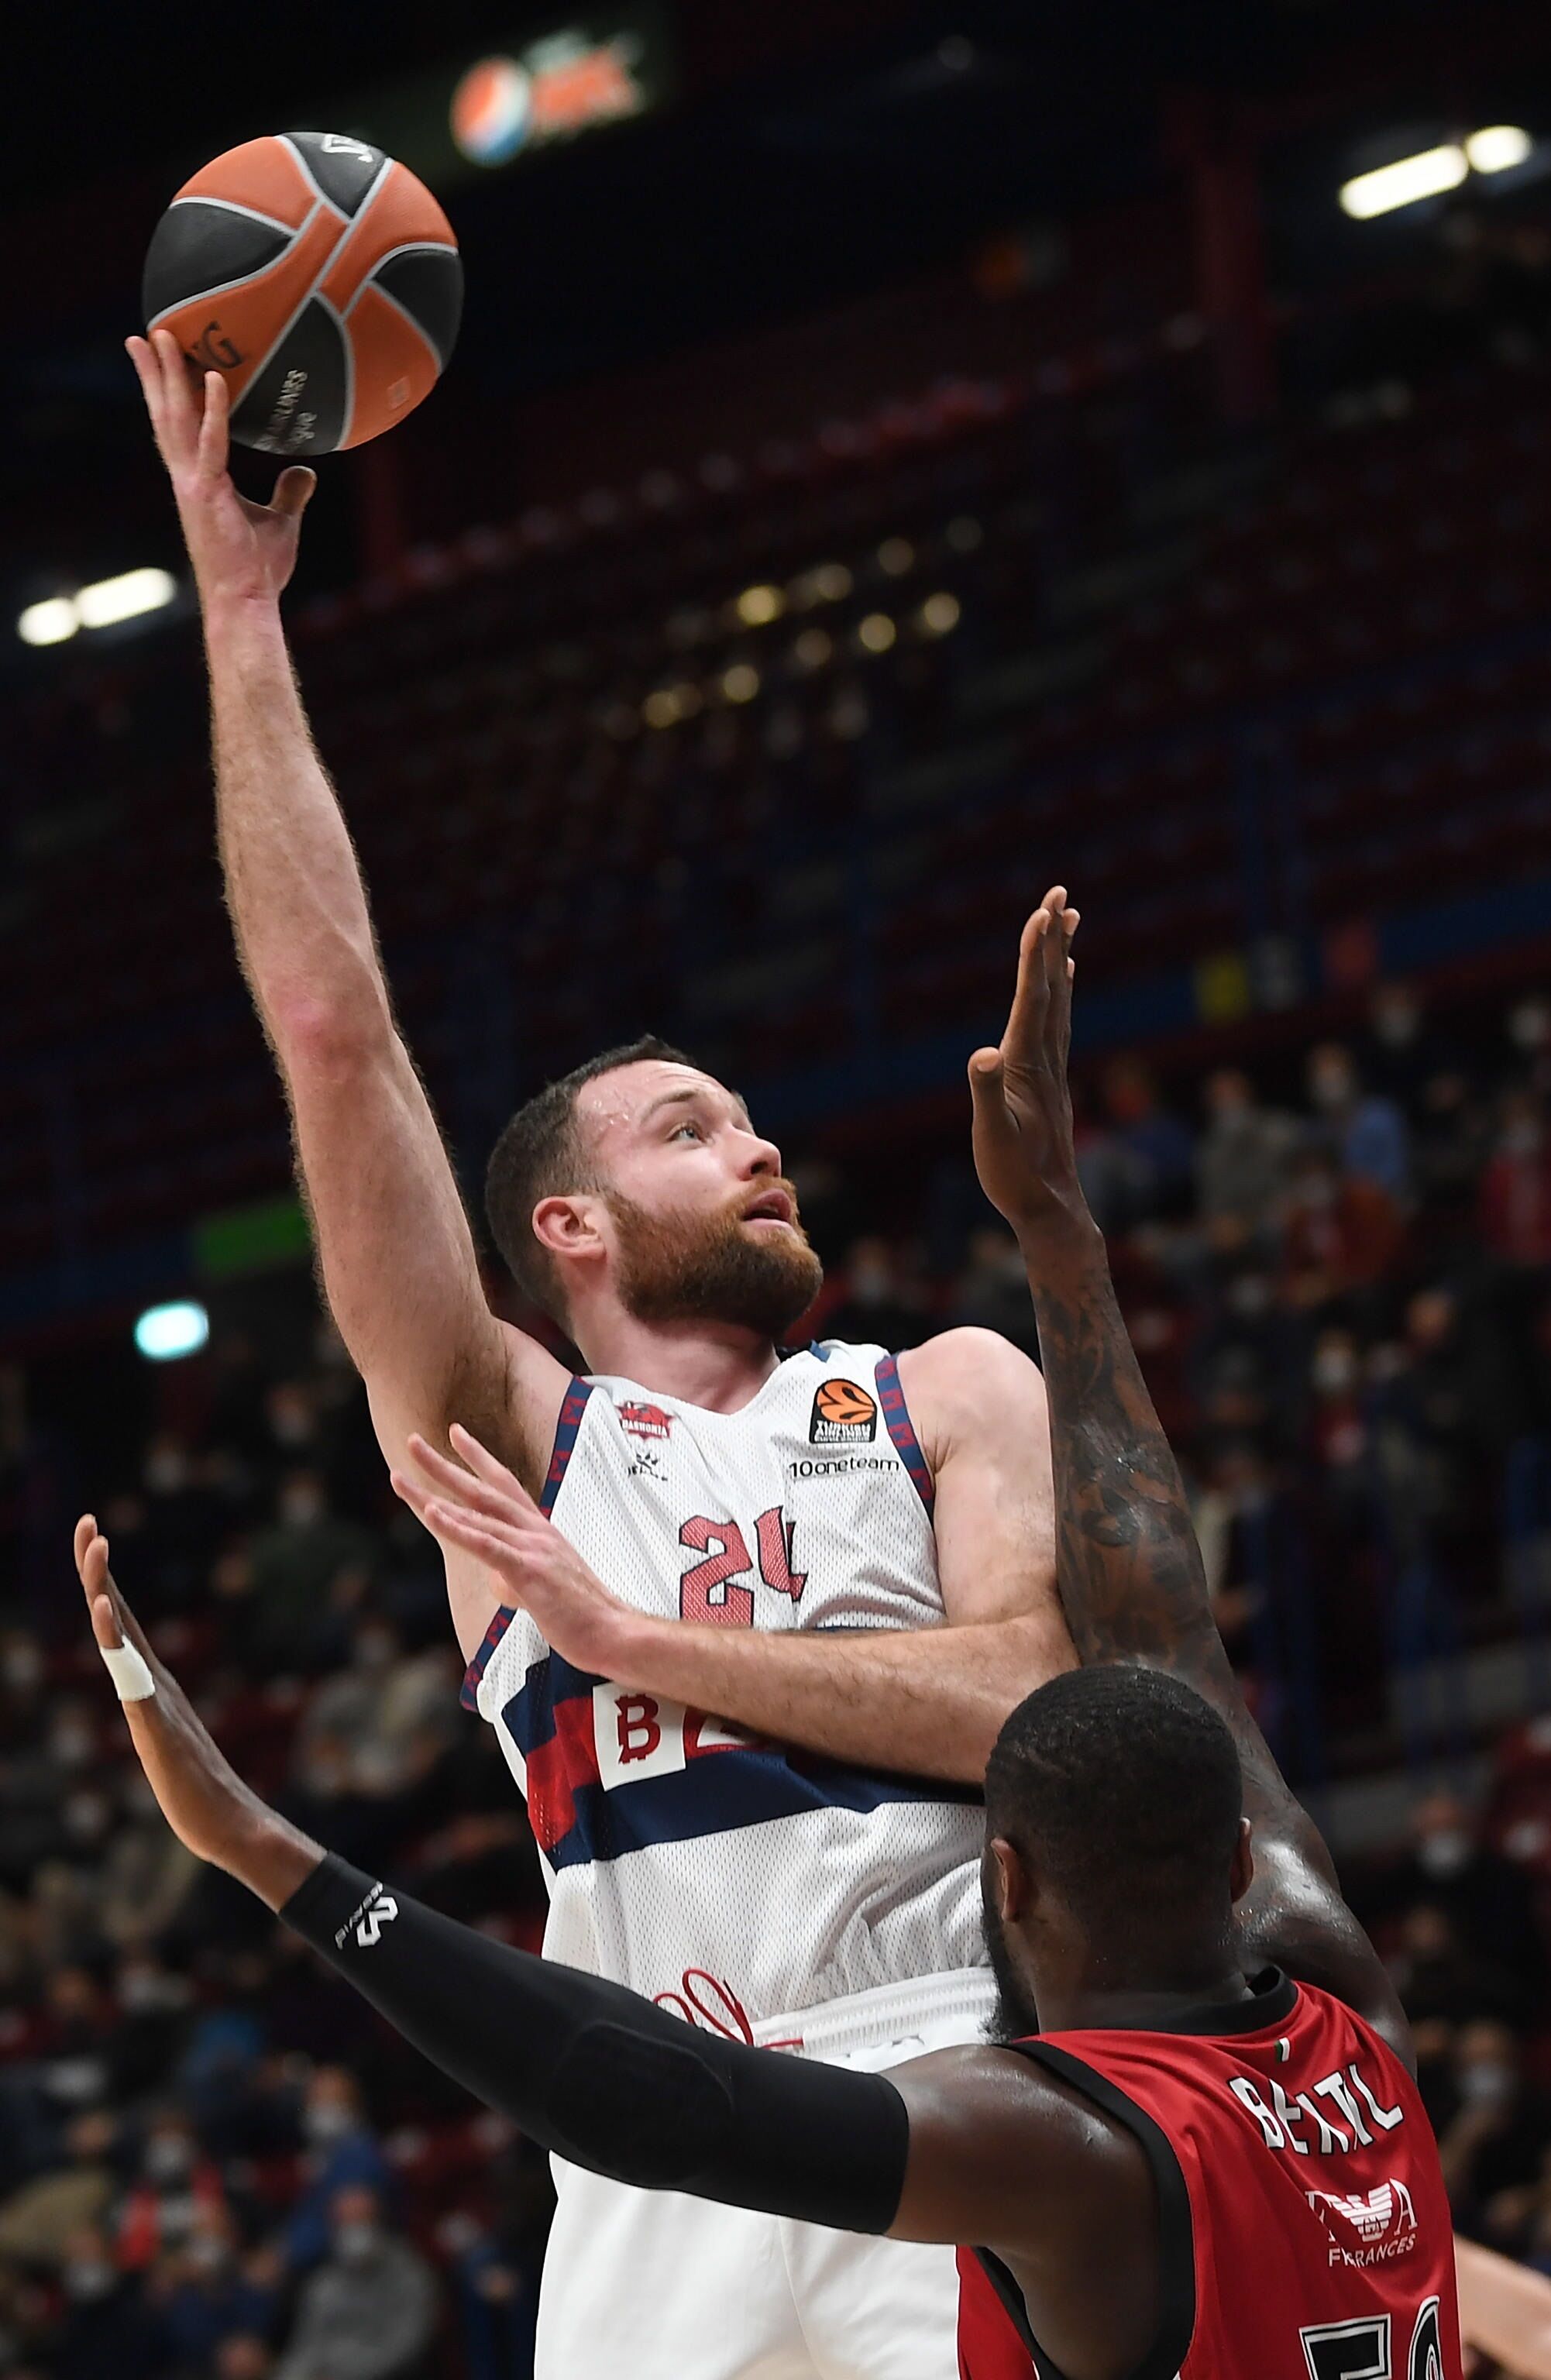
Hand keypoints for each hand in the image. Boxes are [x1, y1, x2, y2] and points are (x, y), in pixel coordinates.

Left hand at [73, 1515, 318, 1904]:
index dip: (102, 1583)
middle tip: (86, 1521)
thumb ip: (162, 1730)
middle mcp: (154, 1681)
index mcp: (153, 1685)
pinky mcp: (155, 1722)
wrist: (234, 1826)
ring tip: (94, 1545)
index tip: (93, 1539)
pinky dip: (115, 1638)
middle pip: (117, 1613)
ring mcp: (156, 1699)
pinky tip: (102, 1610)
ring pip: (121, 1634)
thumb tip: (158, 1729)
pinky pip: (129, 1672)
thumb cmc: (204, 1798)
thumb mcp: (168, 1754)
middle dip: (97, 1566)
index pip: (120, 1623)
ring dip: (103, 1586)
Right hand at [126, 328, 315, 608]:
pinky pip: (211, 444)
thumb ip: (289, 493)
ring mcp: (193, 485)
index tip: (162, 361)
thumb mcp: (281, 522)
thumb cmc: (259, 569)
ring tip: (162, 335)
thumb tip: (304, 471)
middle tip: (147, 332)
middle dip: (156, 373)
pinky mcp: (207, 494)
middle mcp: (188, 478)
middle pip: (167, 414)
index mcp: (200, 481)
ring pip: (176, 419)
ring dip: (168, 375)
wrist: (247, 602)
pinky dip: (212, 410)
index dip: (171, 394)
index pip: (181, 428)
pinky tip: (214, 378)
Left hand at [394, 1428, 635, 1677]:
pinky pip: (486, 1545)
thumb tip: (498, 1580)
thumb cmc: (580, 1613)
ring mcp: (531, 1548)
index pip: (504, 1484)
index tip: (454, 1432)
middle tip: (412, 1442)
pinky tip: (432, 1513)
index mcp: (539, 1530)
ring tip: (401, 1476)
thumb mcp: (541, 1586)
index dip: (478, 1457)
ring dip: (434, 1495)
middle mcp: (534, 1530)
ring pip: (476, 1514)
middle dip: (444, 1465)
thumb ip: (513, 1575)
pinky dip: (457, 1528)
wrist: (612, 1631)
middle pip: (482, 1490)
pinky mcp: (528, 1571)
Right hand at [967, 888, 1086, 1237]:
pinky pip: (1057, 1024)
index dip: (1036, 952)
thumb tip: (982, 1055)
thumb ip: (985, 1094)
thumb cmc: (1015, 1177)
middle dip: (1053, 938)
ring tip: (1068, 924)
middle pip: (1050, 987)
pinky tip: (1060, 986)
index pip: (1032, 996)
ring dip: (1060, 959)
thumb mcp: (991, 1137)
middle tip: (1061, 894)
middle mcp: (1045, 1058)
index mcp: (1026, 1063)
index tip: (1044, 909)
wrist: (1051, 1210)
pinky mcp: (1050, 1083)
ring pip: (1058, 1001)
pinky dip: (1058, 994)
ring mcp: (1051, 1069)